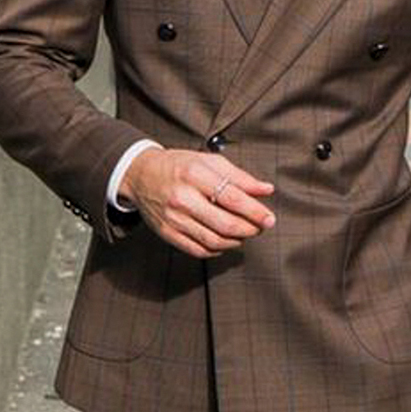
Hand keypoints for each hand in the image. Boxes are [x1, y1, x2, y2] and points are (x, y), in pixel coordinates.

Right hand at [120, 148, 275, 257]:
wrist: (141, 175)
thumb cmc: (179, 166)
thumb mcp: (209, 162)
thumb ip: (239, 177)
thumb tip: (265, 190)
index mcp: (194, 175)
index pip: (232, 198)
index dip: (255, 211)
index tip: (269, 218)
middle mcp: (182, 198)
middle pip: (225, 224)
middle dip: (249, 229)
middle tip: (260, 227)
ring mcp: (173, 218)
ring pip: (214, 240)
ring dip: (236, 241)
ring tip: (244, 233)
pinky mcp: (168, 233)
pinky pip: (199, 250)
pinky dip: (218, 249)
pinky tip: (225, 240)